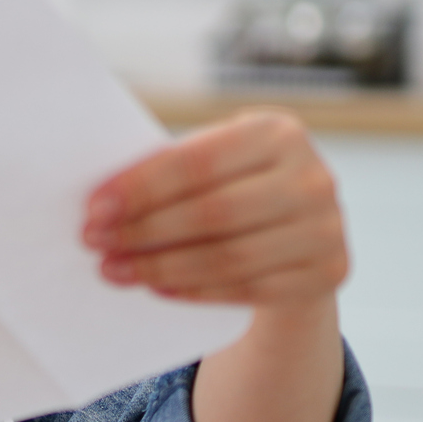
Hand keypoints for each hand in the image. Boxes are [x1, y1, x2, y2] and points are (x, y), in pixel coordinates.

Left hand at [81, 108, 348, 313]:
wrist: (298, 231)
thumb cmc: (234, 186)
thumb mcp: (215, 163)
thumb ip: (172, 170)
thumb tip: (102, 204)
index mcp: (278, 131)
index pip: (197, 162)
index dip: (141, 188)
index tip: (94, 210)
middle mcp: (313, 176)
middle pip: (212, 212)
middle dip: (144, 230)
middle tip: (95, 244)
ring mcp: (327, 227)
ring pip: (228, 256)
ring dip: (161, 267)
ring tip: (115, 270)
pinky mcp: (328, 272)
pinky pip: (248, 288)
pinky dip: (195, 290)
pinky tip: (157, 288)